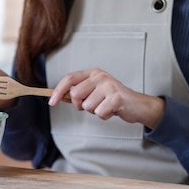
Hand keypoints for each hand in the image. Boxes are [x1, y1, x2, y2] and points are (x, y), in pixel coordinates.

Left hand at [48, 68, 164, 128]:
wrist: (136, 105)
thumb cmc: (113, 99)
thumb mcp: (94, 91)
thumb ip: (78, 93)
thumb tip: (58, 96)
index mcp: (93, 73)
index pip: (69, 78)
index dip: (58, 91)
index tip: (51, 102)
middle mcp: (100, 76)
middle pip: (75, 94)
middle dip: (80, 105)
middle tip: (93, 105)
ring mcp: (109, 86)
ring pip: (87, 106)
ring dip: (94, 111)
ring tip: (105, 106)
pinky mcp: (116, 97)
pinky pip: (99, 113)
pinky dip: (104, 116)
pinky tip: (112, 110)